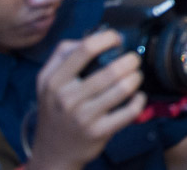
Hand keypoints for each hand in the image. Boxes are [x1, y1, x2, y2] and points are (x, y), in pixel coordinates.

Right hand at [27, 31, 145, 169]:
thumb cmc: (55, 109)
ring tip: (136, 75)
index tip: (117, 39)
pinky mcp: (98, 132)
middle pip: (110, 69)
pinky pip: (129, 111)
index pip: (85, 49)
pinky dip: (139, 100)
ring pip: (123, 88)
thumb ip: (63, 54)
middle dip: (130, 60)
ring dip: (136, 77)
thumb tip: (94, 35)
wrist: (52, 151)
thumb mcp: (47, 81)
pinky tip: (137, 96)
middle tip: (133, 59)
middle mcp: (66, 98)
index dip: (107, 38)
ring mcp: (82, 117)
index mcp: (53, 80)